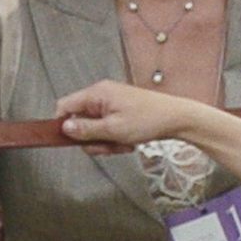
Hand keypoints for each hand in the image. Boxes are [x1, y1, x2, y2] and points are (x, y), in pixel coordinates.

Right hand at [55, 81, 202, 149]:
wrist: (177, 119)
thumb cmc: (149, 119)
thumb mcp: (113, 129)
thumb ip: (86, 130)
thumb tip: (65, 128)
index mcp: (97, 93)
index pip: (65, 106)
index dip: (63, 124)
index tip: (69, 141)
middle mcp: (102, 95)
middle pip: (80, 120)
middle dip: (91, 138)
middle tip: (106, 146)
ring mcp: (112, 103)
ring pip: (94, 127)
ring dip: (104, 141)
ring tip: (121, 144)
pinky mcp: (120, 110)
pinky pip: (107, 127)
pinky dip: (114, 138)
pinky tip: (127, 141)